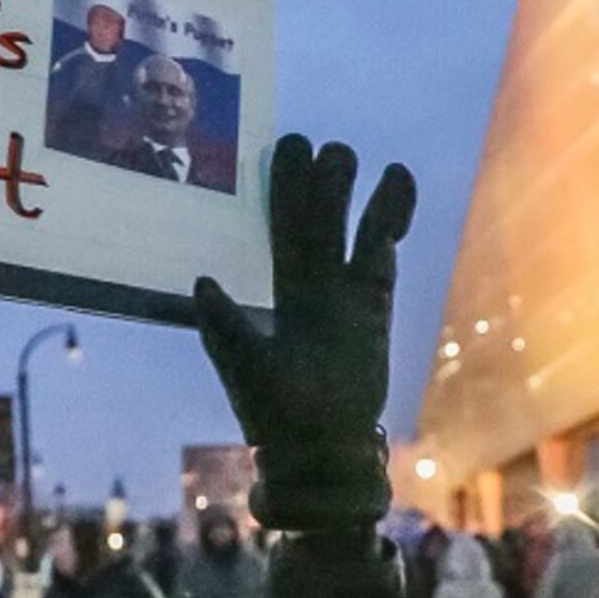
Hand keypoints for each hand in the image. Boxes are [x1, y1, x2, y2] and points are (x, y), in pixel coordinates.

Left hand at [192, 138, 416, 529]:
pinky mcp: (376, 305)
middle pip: (320, 217)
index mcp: (278, 287)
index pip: (282, 225)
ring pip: (355, 229)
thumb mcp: (242, 365)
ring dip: (361, 195)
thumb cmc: (274, 413)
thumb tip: (201, 281)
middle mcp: (312, 282)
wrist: (320, 450)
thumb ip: (224, 324)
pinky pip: (384, 252)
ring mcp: (348, 292)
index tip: (287, 147)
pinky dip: (392, 217)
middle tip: (328, 148)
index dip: (284, 188)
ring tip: (365, 159)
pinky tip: (397, 182)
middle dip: (324, 181)